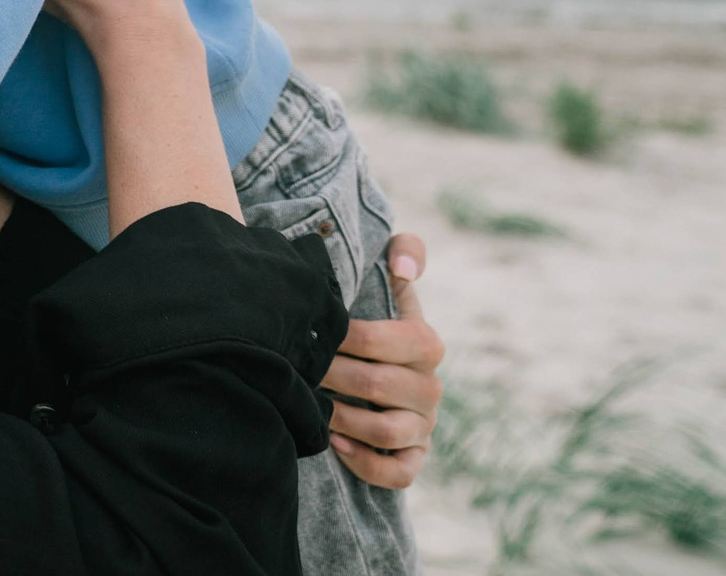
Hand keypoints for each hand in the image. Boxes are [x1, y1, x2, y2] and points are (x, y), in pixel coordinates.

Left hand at [323, 233, 443, 486]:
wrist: (371, 364)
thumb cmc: (373, 318)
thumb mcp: (390, 280)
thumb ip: (405, 252)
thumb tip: (403, 266)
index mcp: (425, 342)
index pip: (383, 340)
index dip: (342, 337)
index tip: (308, 331)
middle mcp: (430, 386)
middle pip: (377, 386)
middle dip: (330, 376)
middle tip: (294, 368)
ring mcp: (424, 425)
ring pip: (388, 431)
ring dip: (342, 419)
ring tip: (309, 405)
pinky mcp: (415, 456)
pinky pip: (400, 472)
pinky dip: (366, 463)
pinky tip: (335, 445)